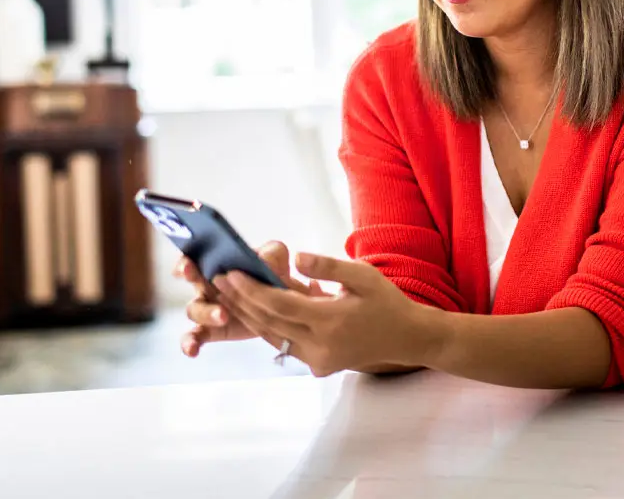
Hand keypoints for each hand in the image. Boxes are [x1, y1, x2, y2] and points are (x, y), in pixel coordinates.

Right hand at [174, 241, 325, 356]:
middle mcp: (206, 283)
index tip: (188, 264)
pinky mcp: (213, 329)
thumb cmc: (273, 273)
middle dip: (190, 276)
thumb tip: (264, 260)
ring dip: (206, 312)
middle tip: (198, 275)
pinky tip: (192, 350)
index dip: (187, 258)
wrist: (284, 303)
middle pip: (191, 278)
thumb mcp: (276, 258)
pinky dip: (190, 343)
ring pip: (195, 310)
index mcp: (216, 261)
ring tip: (223, 316)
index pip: (195, 254)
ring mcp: (207, 308)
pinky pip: (195, 337)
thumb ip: (272, 254)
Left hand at [213, 252, 432, 376]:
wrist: (407, 338)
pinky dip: (266, 327)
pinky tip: (251, 311)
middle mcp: (320, 345)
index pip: (279, 304)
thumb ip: (328, 266)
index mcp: (330, 321)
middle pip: (268, 322)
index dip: (250, 289)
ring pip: (272, 336)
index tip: (230, 272)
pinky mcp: (318, 366)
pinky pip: (284, 345)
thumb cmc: (386, 301)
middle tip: (217, 279)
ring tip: (226, 294)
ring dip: (247, 315)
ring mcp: (318, 360)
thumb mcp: (362, 275)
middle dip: (240, 300)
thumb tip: (295, 256)